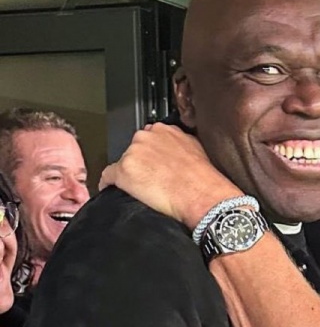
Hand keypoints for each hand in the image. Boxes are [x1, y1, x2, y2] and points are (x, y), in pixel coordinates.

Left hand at [99, 123, 241, 228]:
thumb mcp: (197, 150)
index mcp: (165, 130)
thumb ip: (181, 146)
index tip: (153, 165)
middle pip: (133, 151)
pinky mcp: (124, 171)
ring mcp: (133, 153)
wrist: (202, 196)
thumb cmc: (204, 179)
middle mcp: (146, 137)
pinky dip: (109, 185)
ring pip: (123, 165)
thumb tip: (176, 154)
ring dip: (129, 176)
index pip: (148, 140)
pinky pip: (108, 178)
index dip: (150, 156)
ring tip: (142, 191)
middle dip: (139, 164)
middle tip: (150, 181)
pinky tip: (113, 192)